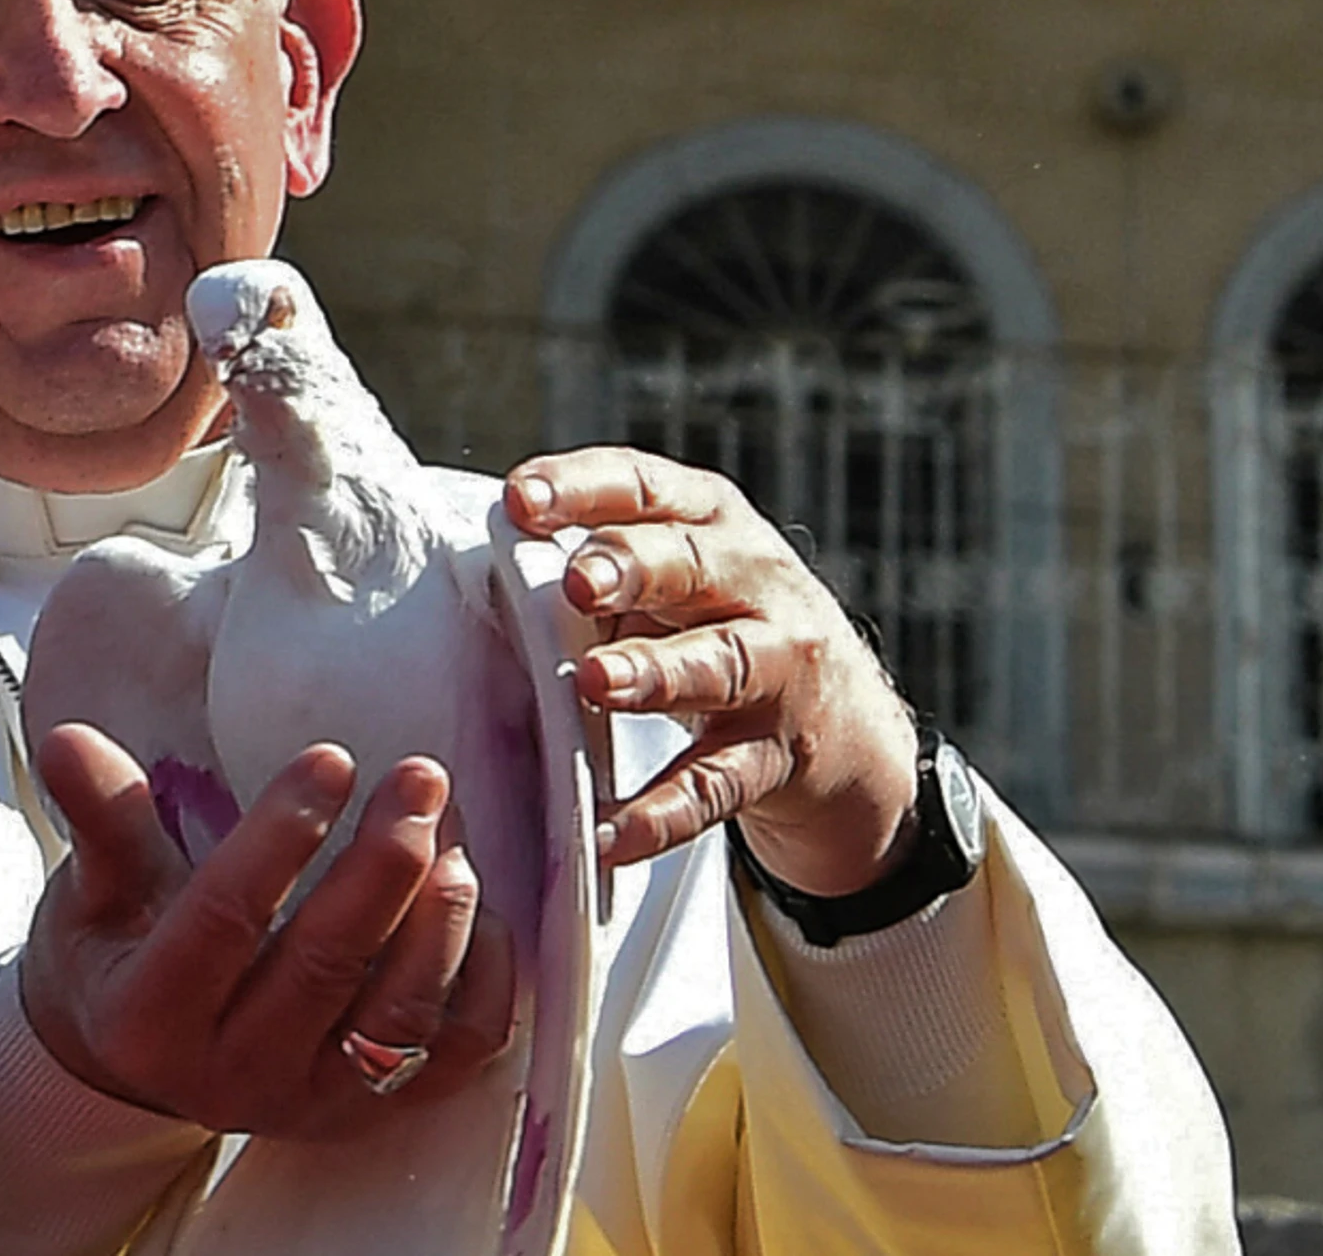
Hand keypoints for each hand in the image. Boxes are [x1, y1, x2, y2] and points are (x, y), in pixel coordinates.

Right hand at [19, 723, 515, 1140]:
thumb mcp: (92, 887)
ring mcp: (312, 1104)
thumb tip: (69, 740)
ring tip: (452, 830)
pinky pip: (457, 1053)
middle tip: (420, 775)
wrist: (140, 1060)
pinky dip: (485, 978)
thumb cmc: (117, 952)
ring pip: (400, 1016)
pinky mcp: (375, 1111)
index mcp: (149, 1018)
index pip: (224, 921)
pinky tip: (476, 904)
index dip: (280, 838)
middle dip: (385, 862)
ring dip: (441, 915)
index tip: (330, 758)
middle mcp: (232, 1077)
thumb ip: (102, 816)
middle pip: (325, 966)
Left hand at [505, 445, 920, 896]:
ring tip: (600, 684)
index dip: (581, 489)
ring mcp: (777, 670)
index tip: (518, 500)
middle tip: (576, 584)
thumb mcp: (671, 578)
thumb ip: (596, 566)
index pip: (643, 487)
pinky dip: (663, 813)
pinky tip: (611, 835)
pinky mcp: (776, 756)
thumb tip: (477, 569)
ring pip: (718, 665)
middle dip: (630, 568)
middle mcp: (755, 583)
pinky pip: (715, 786)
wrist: (845, 723)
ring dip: (657, 674)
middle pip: (690, 563)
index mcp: (710, 522)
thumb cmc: (714, 625)